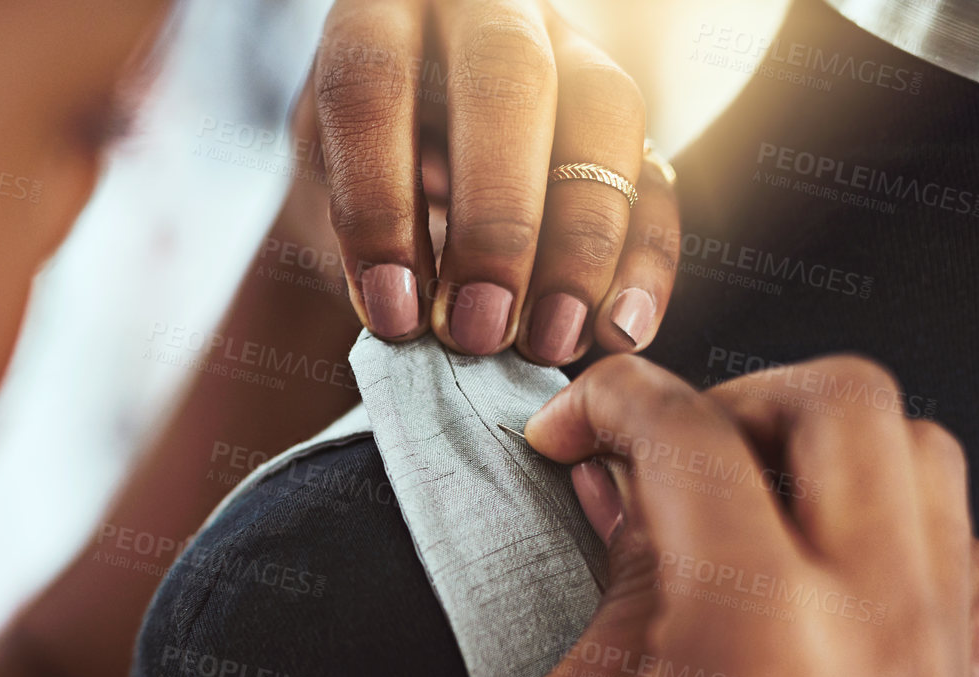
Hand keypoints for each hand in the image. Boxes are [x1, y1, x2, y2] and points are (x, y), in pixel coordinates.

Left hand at [304, 0, 679, 363]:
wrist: (401, 190)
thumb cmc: (352, 193)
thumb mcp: (320, 205)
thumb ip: (351, 241)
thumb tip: (409, 312)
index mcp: (379, 19)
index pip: (372, 85)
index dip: (378, 203)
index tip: (391, 313)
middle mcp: (482, 15)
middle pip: (508, 81)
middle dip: (497, 219)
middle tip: (477, 329)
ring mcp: (569, 54)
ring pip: (605, 116)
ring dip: (582, 242)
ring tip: (547, 341)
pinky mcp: (626, 123)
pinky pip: (658, 179)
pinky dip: (644, 263)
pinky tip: (618, 333)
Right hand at [508, 355, 978, 676]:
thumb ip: (613, 588)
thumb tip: (630, 499)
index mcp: (755, 625)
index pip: (688, 432)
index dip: (610, 404)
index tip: (570, 427)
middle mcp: (875, 622)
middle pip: (841, 401)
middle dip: (733, 393)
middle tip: (655, 443)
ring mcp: (934, 663)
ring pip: (924, 455)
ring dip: (822, 444)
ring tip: (734, 493)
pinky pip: (958, 553)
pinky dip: (889, 521)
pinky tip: (808, 564)